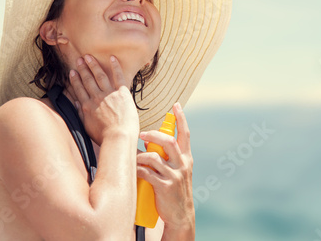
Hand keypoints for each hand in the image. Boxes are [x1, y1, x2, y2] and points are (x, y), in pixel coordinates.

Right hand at [68, 55, 139, 143]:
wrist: (118, 137)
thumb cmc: (104, 137)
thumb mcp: (87, 127)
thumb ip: (81, 114)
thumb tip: (76, 104)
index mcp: (87, 106)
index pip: (79, 90)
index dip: (75, 80)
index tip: (72, 72)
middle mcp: (96, 97)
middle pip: (88, 80)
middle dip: (83, 69)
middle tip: (79, 59)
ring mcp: (109, 94)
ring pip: (99, 76)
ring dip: (94, 65)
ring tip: (89, 57)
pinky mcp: (122, 93)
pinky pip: (118, 76)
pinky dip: (115, 66)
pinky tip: (112, 58)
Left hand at [137, 103, 194, 234]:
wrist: (180, 215)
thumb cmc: (174, 190)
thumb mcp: (176, 170)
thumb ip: (166, 156)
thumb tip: (147, 140)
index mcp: (186, 158)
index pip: (185, 134)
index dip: (181, 118)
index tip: (176, 105)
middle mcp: (183, 165)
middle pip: (169, 142)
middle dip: (154, 134)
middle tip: (141, 133)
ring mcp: (174, 176)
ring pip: (155, 157)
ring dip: (141, 155)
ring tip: (134, 156)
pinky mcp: (165, 187)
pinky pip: (148, 173)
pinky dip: (138, 170)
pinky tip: (134, 170)